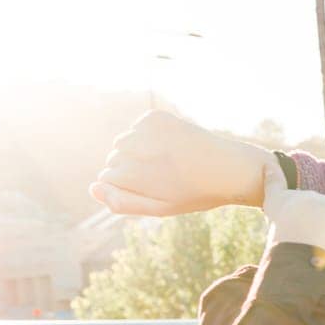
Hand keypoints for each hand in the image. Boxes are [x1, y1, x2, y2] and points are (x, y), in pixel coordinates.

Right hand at [90, 110, 280, 216]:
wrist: (233, 168)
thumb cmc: (195, 192)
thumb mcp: (160, 207)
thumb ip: (122, 202)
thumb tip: (91, 188)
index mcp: (138, 175)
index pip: (106, 179)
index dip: (129, 187)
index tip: (154, 189)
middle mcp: (139, 148)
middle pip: (112, 159)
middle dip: (132, 168)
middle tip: (166, 176)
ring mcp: (147, 129)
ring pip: (122, 142)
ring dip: (138, 151)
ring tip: (168, 161)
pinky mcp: (157, 117)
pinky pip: (136, 127)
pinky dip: (148, 136)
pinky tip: (172, 145)